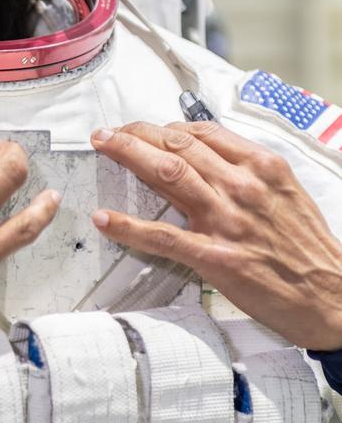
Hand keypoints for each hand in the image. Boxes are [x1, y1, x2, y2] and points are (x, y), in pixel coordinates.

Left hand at [90, 119, 341, 350]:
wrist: (331, 295)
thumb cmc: (308, 248)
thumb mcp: (287, 193)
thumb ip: (250, 172)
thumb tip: (211, 156)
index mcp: (262, 167)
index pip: (202, 134)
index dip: (165, 127)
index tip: (144, 128)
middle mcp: (242, 186)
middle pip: (177, 146)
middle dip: (136, 134)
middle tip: (109, 132)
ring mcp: (227, 221)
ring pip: (167, 175)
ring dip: (127, 156)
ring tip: (103, 147)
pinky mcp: (215, 257)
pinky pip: (162, 236)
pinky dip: (128, 226)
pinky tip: (105, 219)